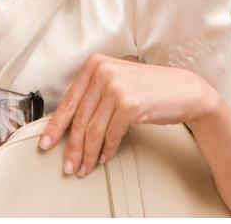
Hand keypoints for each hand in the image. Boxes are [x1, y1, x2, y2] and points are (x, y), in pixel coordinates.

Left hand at [38, 54, 222, 177]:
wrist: (183, 90)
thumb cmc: (150, 88)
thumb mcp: (117, 82)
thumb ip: (93, 96)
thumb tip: (67, 126)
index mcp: (95, 64)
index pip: (69, 101)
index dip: (56, 127)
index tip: (47, 143)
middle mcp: (103, 72)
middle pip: (79, 119)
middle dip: (72, 147)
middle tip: (68, 165)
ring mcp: (116, 87)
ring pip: (93, 130)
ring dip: (88, 153)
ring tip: (85, 166)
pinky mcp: (130, 104)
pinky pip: (111, 135)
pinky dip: (107, 150)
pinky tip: (105, 157)